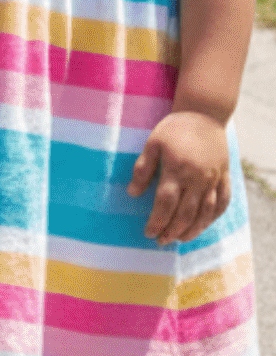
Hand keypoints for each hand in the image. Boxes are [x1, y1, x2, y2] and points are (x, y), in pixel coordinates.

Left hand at [130, 110, 232, 243]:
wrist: (204, 114)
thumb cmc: (173, 129)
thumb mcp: (152, 144)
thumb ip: (143, 169)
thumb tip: (132, 193)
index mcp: (177, 170)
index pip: (166, 203)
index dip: (157, 220)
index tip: (148, 233)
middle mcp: (197, 178)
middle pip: (186, 212)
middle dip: (172, 230)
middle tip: (161, 241)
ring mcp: (213, 179)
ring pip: (205, 212)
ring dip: (193, 229)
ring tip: (180, 239)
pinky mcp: (224, 177)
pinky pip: (222, 202)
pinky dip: (214, 217)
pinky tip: (204, 225)